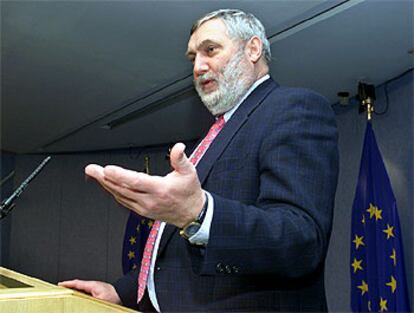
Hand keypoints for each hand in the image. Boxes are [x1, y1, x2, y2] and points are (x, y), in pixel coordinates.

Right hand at [58, 280, 121, 303]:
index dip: (67, 284)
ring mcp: (96, 288)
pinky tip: (80, 298)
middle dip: (70, 287)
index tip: (59, 285)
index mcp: (92, 285)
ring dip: (76, 290)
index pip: (77, 283)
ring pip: (83, 289)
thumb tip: (80, 304)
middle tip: (61, 289)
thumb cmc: (114, 296)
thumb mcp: (99, 300)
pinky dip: (81, 293)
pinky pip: (87, 292)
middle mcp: (94, 285)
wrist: (124, 294)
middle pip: (78, 285)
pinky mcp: (99, 292)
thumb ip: (90, 301)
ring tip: (68, 293)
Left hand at [85, 143, 204, 227]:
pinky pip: (124, 201)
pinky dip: (113, 192)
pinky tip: (107, 185)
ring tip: (95, 174)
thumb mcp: (189, 172)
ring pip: (120, 195)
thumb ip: (180, 159)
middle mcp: (150, 200)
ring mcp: (144, 207)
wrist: (191, 214)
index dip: (120, 175)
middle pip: (123, 189)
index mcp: (160, 189)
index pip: (136, 182)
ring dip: (106, 184)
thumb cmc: (189, 192)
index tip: (107, 169)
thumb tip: (178, 147)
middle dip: (105, 178)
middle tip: (92, 169)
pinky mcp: (142, 211)